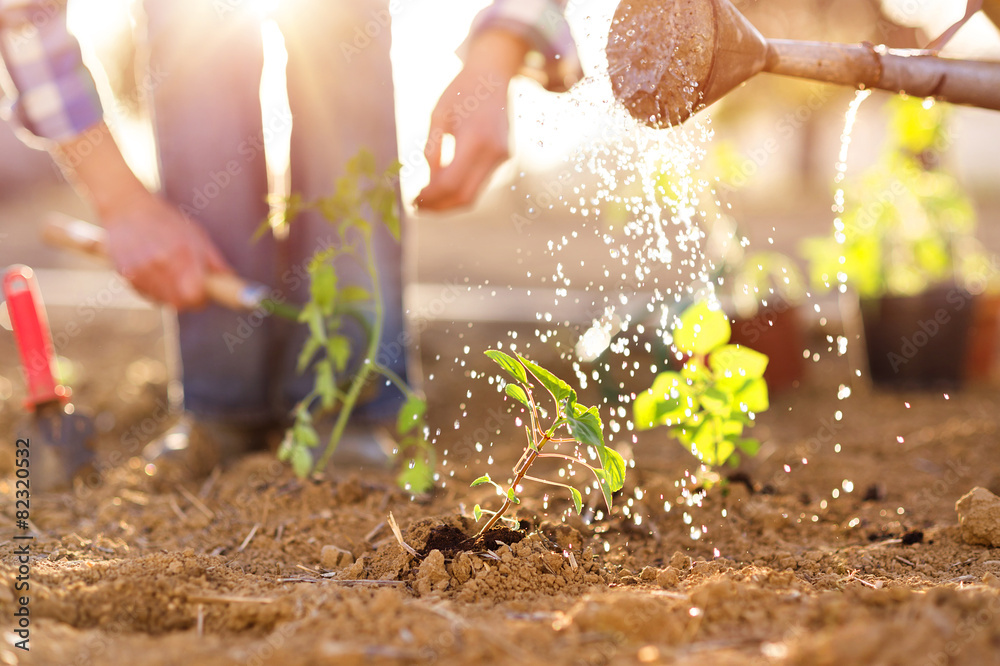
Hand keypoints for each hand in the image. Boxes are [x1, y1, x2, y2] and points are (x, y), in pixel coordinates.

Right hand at [53, 122, 230, 309]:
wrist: (126, 207)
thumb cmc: (166, 220)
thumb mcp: (196, 234)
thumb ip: (213, 260)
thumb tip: (230, 278)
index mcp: (181, 253)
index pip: (195, 295)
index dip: (203, 299)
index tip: (206, 294)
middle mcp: (159, 264)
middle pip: (180, 303)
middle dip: (190, 300)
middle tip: (193, 288)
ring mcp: (140, 271)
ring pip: (163, 301)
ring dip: (172, 295)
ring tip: (172, 275)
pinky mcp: (126, 274)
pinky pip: (147, 295)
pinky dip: (156, 290)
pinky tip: (156, 273)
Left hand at [415, 30, 529, 210]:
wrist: (493, 76)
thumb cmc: (460, 92)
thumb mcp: (438, 116)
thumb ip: (433, 150)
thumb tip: (428, 183)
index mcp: (475, 138)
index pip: (450, 182)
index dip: (430, 196)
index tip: (412, 199)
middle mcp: (493, 152)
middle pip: (464, 196)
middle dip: (439, 207)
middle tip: (417, 207)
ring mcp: (501, 157)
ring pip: (473, 195)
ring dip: (448, 203)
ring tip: (426, 201)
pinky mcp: (503, 158)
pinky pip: (478, 184)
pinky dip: (459, 191)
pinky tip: (441, 189)